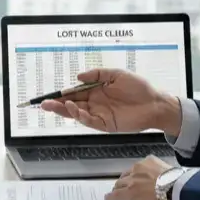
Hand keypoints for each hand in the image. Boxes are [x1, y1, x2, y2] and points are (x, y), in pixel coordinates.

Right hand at [39, 69, 181, 133]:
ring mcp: (100, 115)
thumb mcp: (117, 74)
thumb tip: (78, 76)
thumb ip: (97, 74)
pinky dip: (81, 116)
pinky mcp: (107, 125)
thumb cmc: (139, 87)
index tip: (50, 94)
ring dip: (66, 111)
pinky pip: (90, 121)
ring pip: (78, 114)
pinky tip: (75, 109)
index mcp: (96, 91)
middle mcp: (96, 103)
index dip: (62, 94)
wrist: (155, 103)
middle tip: (44, 104)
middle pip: (72, 105)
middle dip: (58, 105)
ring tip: (57, 106)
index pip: (75, 93)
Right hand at [105, 155, 172, 199]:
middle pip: (119, 182)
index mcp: (130, 193)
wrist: (178, 187)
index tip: (108, 198)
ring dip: (129, 176)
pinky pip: (141, 164)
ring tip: (134, 180)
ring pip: (128, 172)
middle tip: (122, 189)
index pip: (114, 195)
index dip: (110, 197)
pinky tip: (148, 172)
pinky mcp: (148, 160)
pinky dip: (142, 168)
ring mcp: (139, 167)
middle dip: (119, 187)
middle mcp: (131, 179)